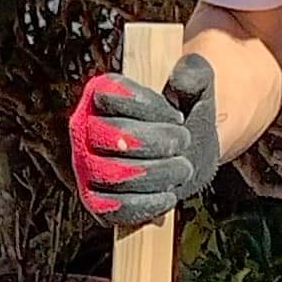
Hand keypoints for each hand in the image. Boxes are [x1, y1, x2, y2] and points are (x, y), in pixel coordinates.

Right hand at [66, 54, 221, 225]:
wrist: (186, 154)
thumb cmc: (184, 116)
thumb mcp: (197, 87)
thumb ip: (195, 72)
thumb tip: (181, 79)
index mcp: (100, 94)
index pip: (109, 95)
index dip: (148, 107)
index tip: (176, 115)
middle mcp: (83, 129)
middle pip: (110, 135)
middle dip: (157, 141)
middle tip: (183, 141)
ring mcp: (85, 167)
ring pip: (113, 174)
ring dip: (158, 173)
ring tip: (182, 167)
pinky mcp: (95, 201)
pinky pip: (111, 209)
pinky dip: (144, 205)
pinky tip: (168, 196)